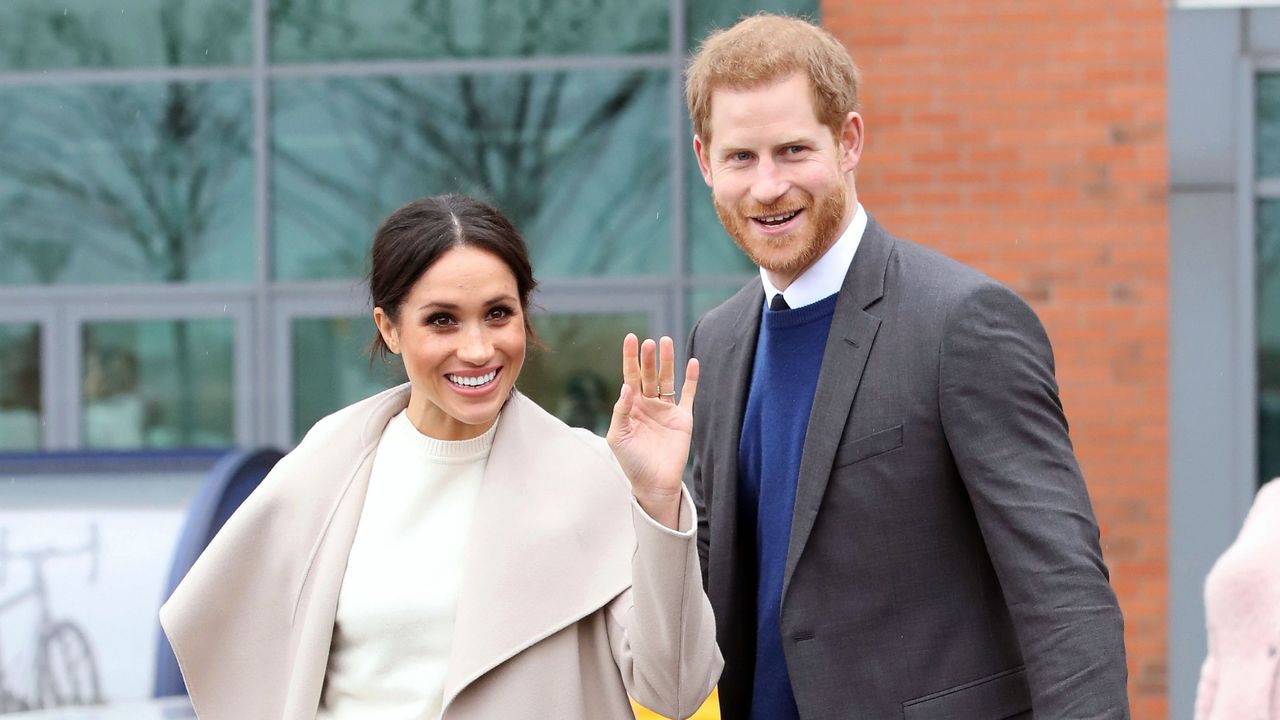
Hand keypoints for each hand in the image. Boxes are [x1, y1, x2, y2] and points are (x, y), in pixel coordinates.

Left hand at [606, 334, 699, 529]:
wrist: (654, 483)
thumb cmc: (632, 462)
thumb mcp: (618, 437)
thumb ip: (621, 411)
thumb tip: (627, 386)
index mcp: (631, 407)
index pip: (630, 376)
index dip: (630, 358)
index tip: (630, 339)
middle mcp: (648, 405)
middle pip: (649, 375)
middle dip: (649, 358)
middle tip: (649, 342)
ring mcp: (666, 410)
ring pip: (667, 380)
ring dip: (667, 362)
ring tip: (666, 342)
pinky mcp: (683, 418)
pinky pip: (688, 395)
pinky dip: (692, 379)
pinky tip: (693, 362)